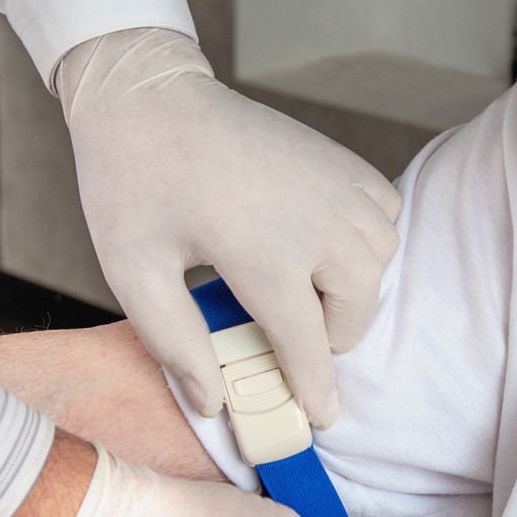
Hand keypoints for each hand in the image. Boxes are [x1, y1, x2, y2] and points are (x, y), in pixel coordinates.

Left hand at [57, 29, 401, 428]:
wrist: (147, 98)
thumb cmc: (133, 183)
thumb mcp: (134, 272)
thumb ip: (175, 342)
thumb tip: (213, 402)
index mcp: (263, 251)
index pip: (309, 344)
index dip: (316, 389)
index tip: (322, 418)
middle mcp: (314, 218)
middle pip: (358, 305)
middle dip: (332, 338)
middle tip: (293, 340)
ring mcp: (333, 183)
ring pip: (380, 259)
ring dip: (353, 290)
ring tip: (306, 294)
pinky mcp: (338, 158)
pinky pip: (384, 213)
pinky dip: (368, 239)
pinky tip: (325, 245)